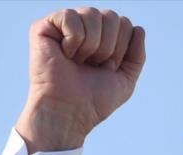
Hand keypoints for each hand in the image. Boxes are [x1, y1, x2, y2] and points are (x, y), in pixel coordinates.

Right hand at [16, 7, 145, 152]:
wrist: (69, 112)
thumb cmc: (94, 100)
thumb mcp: (125, 80)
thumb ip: (137, 56)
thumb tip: (139, 28)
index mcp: (102, 38)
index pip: (124, 23)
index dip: (121, 49)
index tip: (107, 68)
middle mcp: (84, 28)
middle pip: (112, 16)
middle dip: (108, 47)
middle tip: (92, 65)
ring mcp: (64, 26)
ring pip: (92, 14)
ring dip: (91, 45)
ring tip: (77, 62)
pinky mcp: (44, 27)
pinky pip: (70, 16)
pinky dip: (73, 40)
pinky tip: (64, 54)